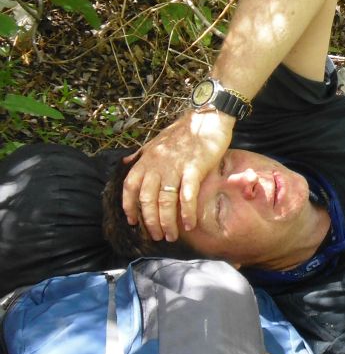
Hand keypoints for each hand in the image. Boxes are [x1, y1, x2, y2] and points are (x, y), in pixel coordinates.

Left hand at [122, 110, 234, 241]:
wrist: (208, 117)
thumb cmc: (185, 130)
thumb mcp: (157, 141)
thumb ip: (143, 155)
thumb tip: (127, 161)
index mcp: (147, 159)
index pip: (130, 187)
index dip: (130, 206)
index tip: (134, 222)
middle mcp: (157, 165)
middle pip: (147, 200)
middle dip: (150, 222)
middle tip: (157, 236)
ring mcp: (175, 167)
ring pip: (165, 202)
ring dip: (167, 222)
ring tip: (171, 236)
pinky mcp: (194, 169)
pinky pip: (187, 195)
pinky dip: (187, 212)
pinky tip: (190, 224)